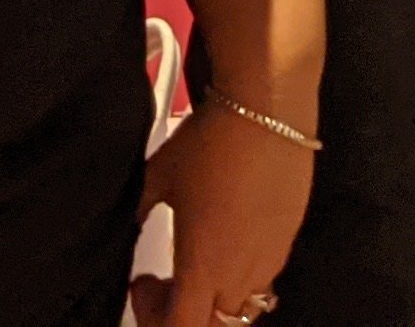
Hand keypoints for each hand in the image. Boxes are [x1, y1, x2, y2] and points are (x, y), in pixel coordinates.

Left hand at [133, 96, 312, 326]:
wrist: (266, 109)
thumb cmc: (213, 142)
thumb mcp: (157, 176)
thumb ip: (139, 209)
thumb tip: (128, 222)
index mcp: (204, 266)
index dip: (153, 318)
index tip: (144, 284)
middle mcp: (242, 273)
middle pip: (215, 326)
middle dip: (186, 314)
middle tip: (166, 281)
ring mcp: (270, 259)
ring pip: (243, 309)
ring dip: (216, 299)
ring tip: (199, 260)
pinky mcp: (287, 240)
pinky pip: (264, 280)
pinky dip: (241, 276)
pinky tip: (228, 237)